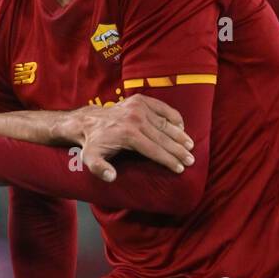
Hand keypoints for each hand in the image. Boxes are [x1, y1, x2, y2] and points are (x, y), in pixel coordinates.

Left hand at [71, 95, 193, 180]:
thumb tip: (111, 177)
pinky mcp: (140, 100)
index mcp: (127, 135)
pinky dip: (173, 117)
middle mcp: (135, 119)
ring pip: (165, 124)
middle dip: (179, 150)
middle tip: (190, 160)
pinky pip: (162, 108)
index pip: (154, 150)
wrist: (88, 121)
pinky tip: (181, 127)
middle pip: (163, 138)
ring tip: (190, 146)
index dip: (168, 160)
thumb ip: (100, 169)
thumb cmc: (93, 144)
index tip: (180, 168)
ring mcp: (139, 108)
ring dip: (180, 135)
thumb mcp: (90, 159)